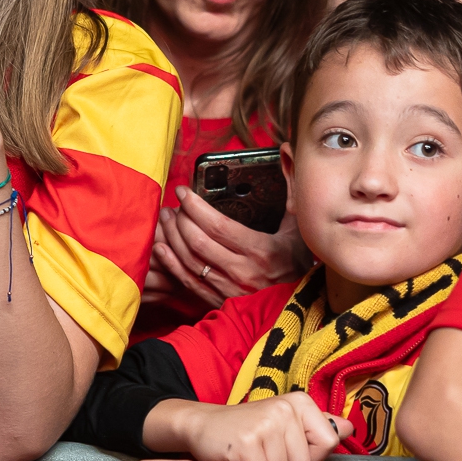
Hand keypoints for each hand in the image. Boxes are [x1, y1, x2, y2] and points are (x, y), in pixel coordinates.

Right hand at [151, 392, 341, 460]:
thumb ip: (318, 425)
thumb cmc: (246, 429)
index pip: (329, 443)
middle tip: (262, 452)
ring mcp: (266, 424)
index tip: (286, 447)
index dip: (308, 455)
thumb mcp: (284, 421)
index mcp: (300, 401)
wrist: (202, 426)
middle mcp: (285, 408)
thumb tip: (350, 428)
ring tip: (249, 458)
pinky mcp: (247, 442)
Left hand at [153, 187, 305, 308]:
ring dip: (172, 239)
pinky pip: (189, 282)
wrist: (300, 307)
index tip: (184, 192)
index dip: (195, 207)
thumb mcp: (299, 229)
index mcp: (261, 251)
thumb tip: (288, 153)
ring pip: (190, 261)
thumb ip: (291, 191)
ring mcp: (229, 290)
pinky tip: (161, 248)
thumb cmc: (299, 264)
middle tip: (172, 206)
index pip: (218, 226)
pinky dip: (172, 264)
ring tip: (165, 221)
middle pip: (198, 242)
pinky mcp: (220, 303)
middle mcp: (242, 272)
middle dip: (179, 220)